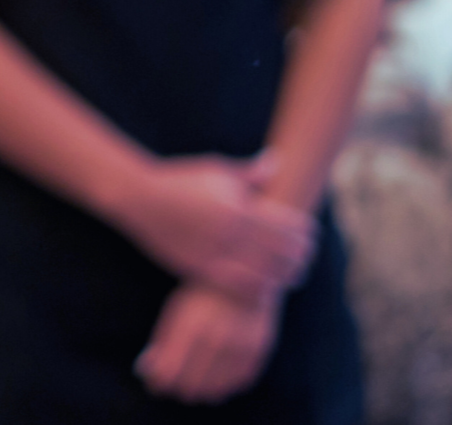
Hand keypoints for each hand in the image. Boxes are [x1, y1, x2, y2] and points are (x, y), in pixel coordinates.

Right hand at [111, 153, 312, 301]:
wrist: (140, 198)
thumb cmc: (178, 179)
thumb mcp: (215, 169)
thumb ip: (249, 172)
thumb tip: (275, 161)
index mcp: (241, 206)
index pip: (287, 225)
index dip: (306, 232)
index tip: (312, 235)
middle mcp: (233, 232)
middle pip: (282, 253)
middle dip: (300, 257)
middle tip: (307, 259)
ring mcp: (218, 253)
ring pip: (265, 274)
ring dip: (284, 277)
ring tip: (293, 277)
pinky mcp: (202, 269)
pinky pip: (239, 286)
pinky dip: (258, 289)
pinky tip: (266, 289)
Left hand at [136, 281, 280, 402]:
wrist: (246, 275)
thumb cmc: (201, 294)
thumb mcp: (175, 311)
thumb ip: (161, 343)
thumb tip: (146, 371)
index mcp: (189, 327)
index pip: (167, 374)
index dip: (157, 382)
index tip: (153, 381)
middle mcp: (215, 340)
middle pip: (189, 388)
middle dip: (176, 387)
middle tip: (173, 380)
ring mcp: (239, 349)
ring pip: (213, 392)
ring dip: (200, 389)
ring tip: (194, 378)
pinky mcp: (257, 353)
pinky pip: (237, 384)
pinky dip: (224, 384)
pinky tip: (216, 375)